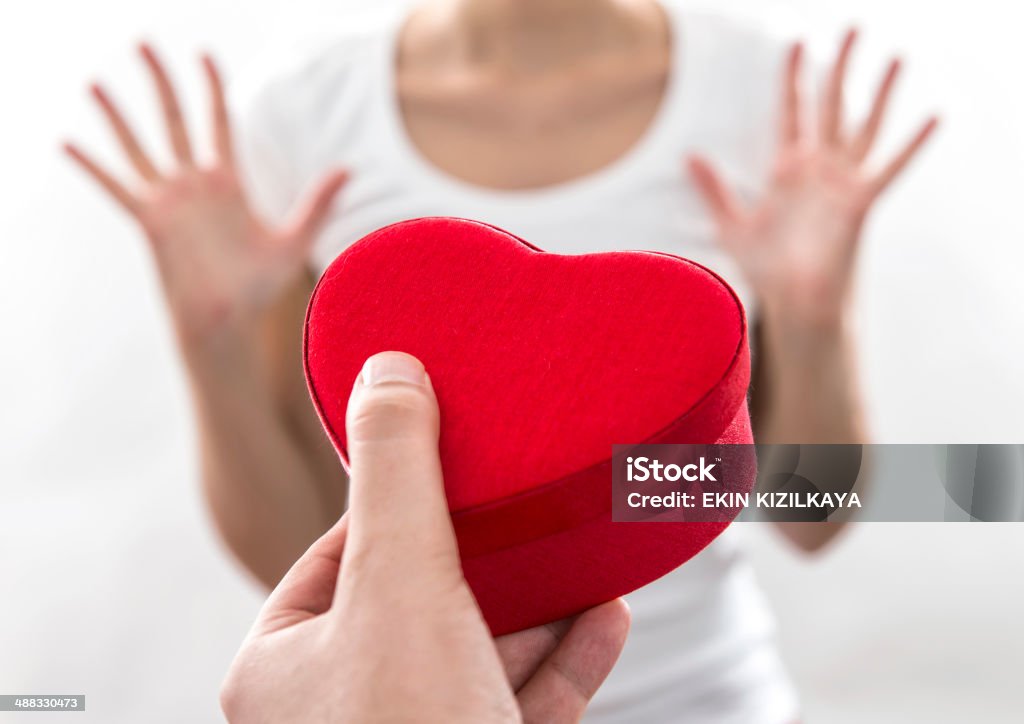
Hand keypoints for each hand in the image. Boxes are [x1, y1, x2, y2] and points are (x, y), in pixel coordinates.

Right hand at [64, 45, 346, 344]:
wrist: (229, 320)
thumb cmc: (259, 286)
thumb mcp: (294, 239)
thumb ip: (319, 203)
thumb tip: (349, 169)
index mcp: (228, 182)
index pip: (218, 120)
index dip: (212, 86)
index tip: (205, 56)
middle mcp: (194, 185)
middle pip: (173, 119)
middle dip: (160, 81)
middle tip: (144, 44)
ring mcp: (169, 201)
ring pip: (137, 146)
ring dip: (116, 116)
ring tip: (94, 84)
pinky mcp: (150, 221)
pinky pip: (115, 187)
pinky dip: (91, 166)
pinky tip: (66, 144)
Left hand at [220, 352, 630, 722]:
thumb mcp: (397, 584)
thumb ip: (395, 473)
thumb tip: (387, 366)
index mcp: (283, 672)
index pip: (340, 555)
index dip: (400, 502)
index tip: (454, 459)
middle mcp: (341, 712)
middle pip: (419, 601)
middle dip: (484, 552)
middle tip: (525, 498)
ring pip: (479, 654)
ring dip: (537, 602)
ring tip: (578, 544)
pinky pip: (526, 702)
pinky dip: (568, 658)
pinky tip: (609, 610)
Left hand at [688, 30, 937, 330]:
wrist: (792, 303)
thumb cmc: (767, 268)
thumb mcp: (732, 224)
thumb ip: (713, 188)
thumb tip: (688, 154)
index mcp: (787, 169)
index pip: (791, 111)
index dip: (793, 77)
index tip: (795, 44)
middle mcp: (818, 169)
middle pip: (830, 106)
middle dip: (839, 67)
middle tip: (850, 28)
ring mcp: (842, 183)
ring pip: (863, 126)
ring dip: (879, 93)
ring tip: (895, 57)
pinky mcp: (860, 203)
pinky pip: (890, 168)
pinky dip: (911, 145)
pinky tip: (933, 117)